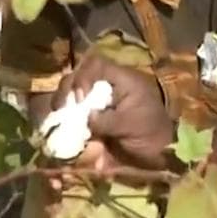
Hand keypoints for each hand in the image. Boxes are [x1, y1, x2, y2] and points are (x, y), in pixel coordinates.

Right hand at [57, 53, 174, 171]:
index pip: (97, 65)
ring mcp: (100, 99)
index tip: (80, 98)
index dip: (84, 76)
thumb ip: (108, 121)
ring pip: (73, 90)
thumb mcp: (132, 126)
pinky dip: (65, 115)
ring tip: (58, 115)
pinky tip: (61, 124)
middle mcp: (108, 85)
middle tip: (60, 107)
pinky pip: (74, 109)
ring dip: (63, 100)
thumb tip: (86, 118)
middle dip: (67, 88)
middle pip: (80, 74)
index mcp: (123, 80)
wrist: (158, 153)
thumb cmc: (150, 134)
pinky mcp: (93, 115)